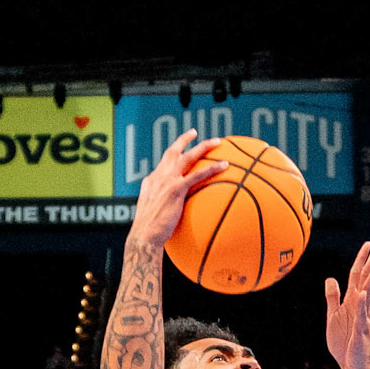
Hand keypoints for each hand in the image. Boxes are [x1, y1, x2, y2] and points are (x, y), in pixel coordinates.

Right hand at [129, 130, 224, 249]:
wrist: (144, 236)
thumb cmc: (150, 232)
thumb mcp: (153, 213)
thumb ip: (162, 205)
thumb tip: (171, 209)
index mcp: (152, 181)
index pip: (163, 162)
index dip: (173, 152)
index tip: (179, 146)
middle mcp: (158, 177)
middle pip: (173, 152)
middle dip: (184, 139)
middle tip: (195, 132)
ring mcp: (166, 181)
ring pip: (187, 157)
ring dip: (203, 147)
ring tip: (217, 142)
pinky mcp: (175, 189)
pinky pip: (197, 175)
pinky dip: (212, 168)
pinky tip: (224, 165)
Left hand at [324, 240, 369, 368]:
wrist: (353, 365)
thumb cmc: (344, 343)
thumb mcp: (333, 316)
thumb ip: (333, 298)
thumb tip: (330, 278)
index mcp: (353, 301)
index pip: (358, 276)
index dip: (361, 259)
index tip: (368, 244)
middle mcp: (361, 305)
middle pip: (367, 278)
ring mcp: (363, 316)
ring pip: (368, 291)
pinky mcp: (362, 330)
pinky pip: (362, 315)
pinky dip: (361, 303)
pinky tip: (362, 292)